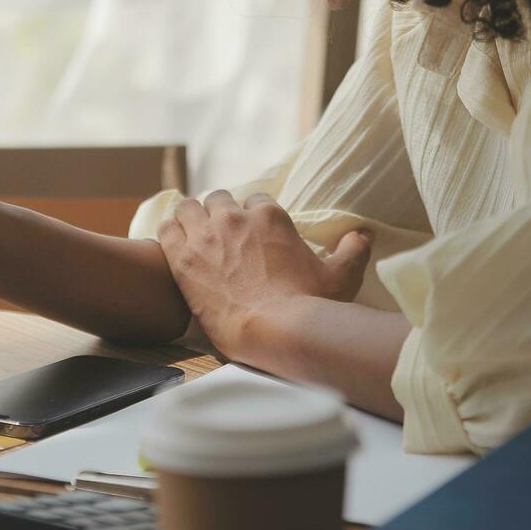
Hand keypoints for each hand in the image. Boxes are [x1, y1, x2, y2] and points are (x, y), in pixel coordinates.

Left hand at [158, 191, 372, 355]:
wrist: (273, 331)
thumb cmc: (309, 305)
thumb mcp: (341, 276)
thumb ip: (353, 250)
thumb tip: (364, 235)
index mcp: (270, 216)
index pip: (256, 200)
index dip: (253, 215)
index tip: (251, 231)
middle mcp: (235, 218)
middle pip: (219, 198)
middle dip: (220, 212)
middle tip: (221, 235)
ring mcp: (205, 236)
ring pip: (188, 207)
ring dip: (191, 217)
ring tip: (193, 234)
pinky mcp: (182, 258)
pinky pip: (166, 228)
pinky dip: (170, 231)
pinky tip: (173, 242)